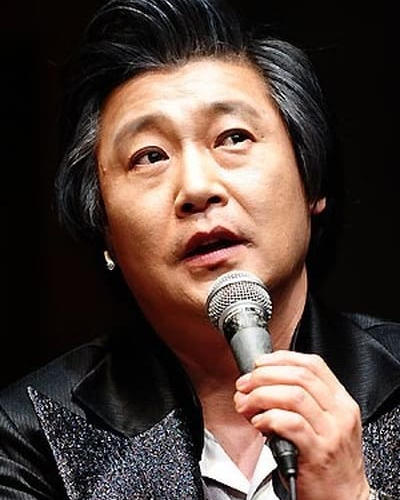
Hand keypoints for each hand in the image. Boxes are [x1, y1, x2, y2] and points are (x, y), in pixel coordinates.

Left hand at [234, 350, 369, 499]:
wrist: (345, 498)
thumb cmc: (329, 460)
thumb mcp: (325, 422)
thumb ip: (301, 401)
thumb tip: (259, 384)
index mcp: (341, 400)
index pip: (313, 364)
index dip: (281, 358)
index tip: (259, 363)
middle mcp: (339, 412)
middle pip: (299, 376)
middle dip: (264, 375)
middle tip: (245, 385)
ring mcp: (331, 432)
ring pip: (294, 396)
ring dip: (261, 395)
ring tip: (246, 404)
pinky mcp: (318, 453)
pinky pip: (290, 424)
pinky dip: (269, 418)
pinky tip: (259, 423)